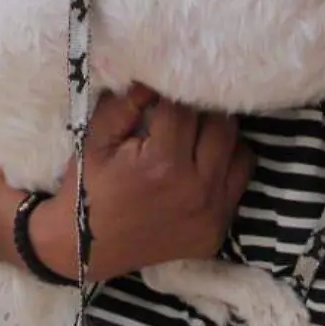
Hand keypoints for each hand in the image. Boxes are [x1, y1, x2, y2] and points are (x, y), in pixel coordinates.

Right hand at [30, 86, 253, 283]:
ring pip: (239, 151)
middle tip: (181, 110)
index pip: (185, 108)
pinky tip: (202, 162)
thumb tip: (153, 77)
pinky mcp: (218, 230)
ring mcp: (211, 213)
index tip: (163, 92)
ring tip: (195, 135)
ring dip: (219, 137)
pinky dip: (225, 166)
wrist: (85, 247)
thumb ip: (125, 104)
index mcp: (163, 164)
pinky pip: (239, 183)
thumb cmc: (88, 187)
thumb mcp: (96, 139)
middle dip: (201, 111)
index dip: (173, 94)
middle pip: (222, 125)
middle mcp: (196, 189)